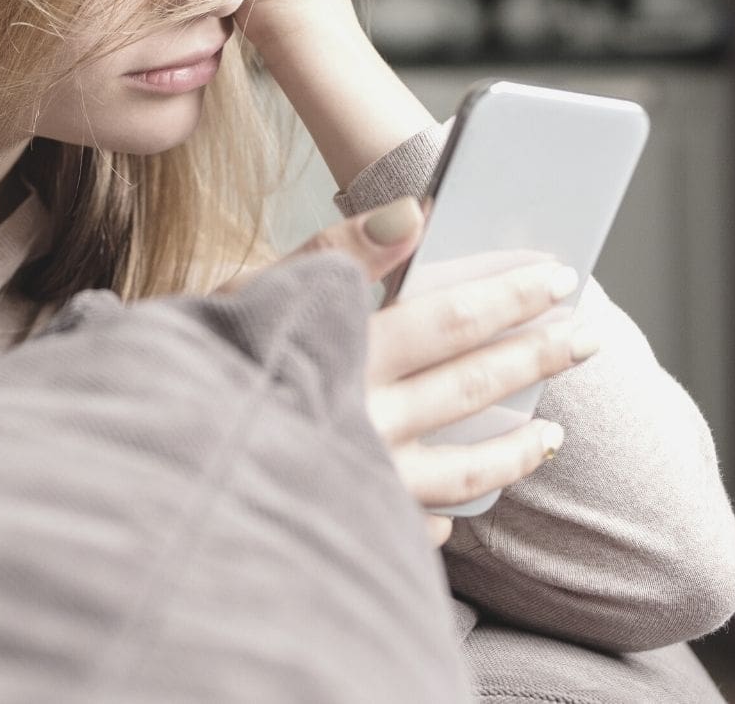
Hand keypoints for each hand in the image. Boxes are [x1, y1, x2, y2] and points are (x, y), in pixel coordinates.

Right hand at [216, 196, 597, 547]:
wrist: (147, 458)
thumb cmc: (186, 361)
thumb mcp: (249, 291)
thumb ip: (333, 251)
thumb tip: (414, 212)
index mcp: (341, 353)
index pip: (450, 319)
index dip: (509, 296)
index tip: (558, 276)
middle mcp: (361, 420)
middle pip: (471, 386)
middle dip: (537, 356)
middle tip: (587, 338)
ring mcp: (358, 480)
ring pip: (462, 468)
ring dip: (515, 447)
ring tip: (549, 435)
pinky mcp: (344, 522)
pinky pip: (411, 521)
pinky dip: (441, 512)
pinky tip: (454, 511)